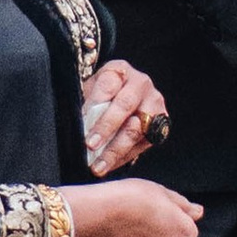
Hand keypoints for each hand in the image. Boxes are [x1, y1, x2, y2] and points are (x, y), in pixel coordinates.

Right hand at [69, 178, 205, 236]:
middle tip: (139, 219)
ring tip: (126, 230)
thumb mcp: (163, 192)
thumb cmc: (133, 198)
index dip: (169, 217)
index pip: (185, 228)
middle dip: (159, 235)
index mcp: (186, 233)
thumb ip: (184, 206)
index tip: (153, 210)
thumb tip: (198, 212)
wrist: (101, 214)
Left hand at [82, 56, 168, 176]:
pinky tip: (109, 165)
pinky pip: (142, 144)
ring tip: (98, 166)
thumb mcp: (89, 91)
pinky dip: (123, 157)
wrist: (123, 97)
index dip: (93, 104)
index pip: (107, 85)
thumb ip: (85, 105)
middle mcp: (141, 84)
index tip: (81, 123)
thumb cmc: (101, 95)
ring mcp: (154, 104)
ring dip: (114, 150)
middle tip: (90, 145)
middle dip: (106, 128)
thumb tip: (76, 127)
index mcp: (119, 70)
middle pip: (124, 105)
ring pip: (135, 129)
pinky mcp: (161, 124)